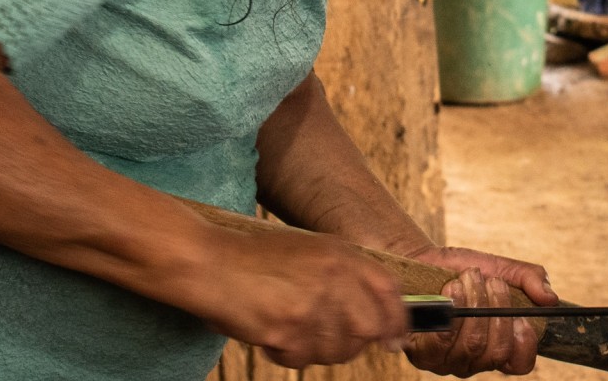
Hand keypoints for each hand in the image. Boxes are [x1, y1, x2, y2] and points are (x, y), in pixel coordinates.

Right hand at [180, 221, 407, 367]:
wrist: (210, 265)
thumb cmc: (255, 258)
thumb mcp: (308, 249)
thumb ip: (343, 273)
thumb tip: (375, 313)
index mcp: (339, 254)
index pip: (388, 289)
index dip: (397, 318)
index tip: (395, 336)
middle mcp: (332, 278)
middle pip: (369, 327)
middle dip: (358, 342)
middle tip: (339, 342)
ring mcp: (310, 306)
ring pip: (337, 349)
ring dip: (320, 350)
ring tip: (296, 333)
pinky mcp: (286, 330)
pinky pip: (303, 358)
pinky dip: (290, 354)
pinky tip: (275, 336)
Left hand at [405, 246, 556, 376]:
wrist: (423, 261)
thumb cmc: (463, 270)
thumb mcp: (501, 269)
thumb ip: (529, 279)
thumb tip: (551, 299)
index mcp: (497, 346)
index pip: (519, 364)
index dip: (525, 346)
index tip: (522, 318)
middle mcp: (473, 361)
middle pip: (496, 353)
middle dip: (497, 311)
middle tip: (492, 282)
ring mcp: (447, 361)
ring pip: (472, 346)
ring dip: (475, 304)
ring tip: (468, 278)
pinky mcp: (422, 354)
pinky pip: (442, 341)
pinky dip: (452, 309)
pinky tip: (452, 288)